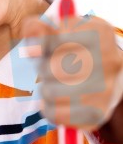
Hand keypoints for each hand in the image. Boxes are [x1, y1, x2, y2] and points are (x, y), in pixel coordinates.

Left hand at [19, 15, 122, 131]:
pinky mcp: (98, 113)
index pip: (55, 41)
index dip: (41, 45)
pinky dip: (48, 109)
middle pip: (52, 69)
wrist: (106, 72)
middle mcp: (109, 60)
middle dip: (42, 68)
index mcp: (100, 33)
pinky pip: (56, 114)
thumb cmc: (74, 46)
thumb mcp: (56, 28)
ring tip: (53, 83)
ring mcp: (107, 89)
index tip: (45, 47)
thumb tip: (34, 48)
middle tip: (49, 66)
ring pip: (51, 93)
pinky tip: (55, 100)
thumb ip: (37, 29)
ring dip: (45, 88)